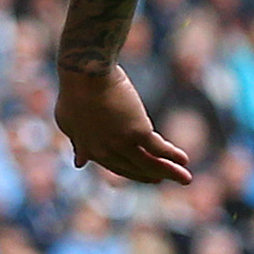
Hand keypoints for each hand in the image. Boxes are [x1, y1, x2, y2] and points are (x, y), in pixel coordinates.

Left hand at [54, 63, 192, 183]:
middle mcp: (105, 151)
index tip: (141, 175)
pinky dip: (172, 156)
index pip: (113, 166)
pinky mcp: (137, 132)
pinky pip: (158, 149)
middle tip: (161, 180)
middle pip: (132, 168)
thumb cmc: (75, 90)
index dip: (128, 172)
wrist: (85, 74)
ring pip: (148, 164)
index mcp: (89, 149)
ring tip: (185, 179)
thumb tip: (79, 162)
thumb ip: (78, 142)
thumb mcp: (67, 120)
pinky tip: (183, 160)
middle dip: (150, 176)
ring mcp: (121, 143)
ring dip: (169, 173)